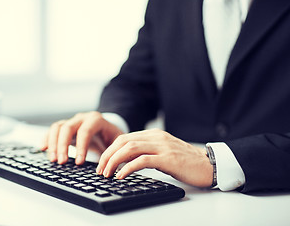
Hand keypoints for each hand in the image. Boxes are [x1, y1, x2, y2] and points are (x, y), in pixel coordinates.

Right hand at [42, 111, 122, 164]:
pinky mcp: (65, 127)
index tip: (79, 162)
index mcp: (96, 120)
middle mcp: (82, 118)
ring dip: (53, 143)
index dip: (81, 147)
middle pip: (67, 127)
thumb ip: (114, 151)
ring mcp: (72, 121)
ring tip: (53, 159)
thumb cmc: (113, 138)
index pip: (85, 131)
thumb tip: (110, 166)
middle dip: (63, 146)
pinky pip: (52, 130)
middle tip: (62, 162)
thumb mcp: (117, 143)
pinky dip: (46, 138)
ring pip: (57, 127)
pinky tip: (42, 148)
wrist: (108, 130)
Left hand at [96, 128, 212, 187]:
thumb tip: (125, 161)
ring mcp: (162, 146)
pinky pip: (142, 160)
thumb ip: (147, 152)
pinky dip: (128, 168)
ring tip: (107, 173)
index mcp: (154, 135)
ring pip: (130, 148)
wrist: (209, 165)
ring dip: (114, 161)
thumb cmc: (186, 162)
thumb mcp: (163, 152)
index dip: (110, 150)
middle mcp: (156, 137)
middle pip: (123, 141)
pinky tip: (121, 175)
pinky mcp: (168, 159)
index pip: (124, 138)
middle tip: (100, 169)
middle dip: (108, 155)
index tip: (102, 163)